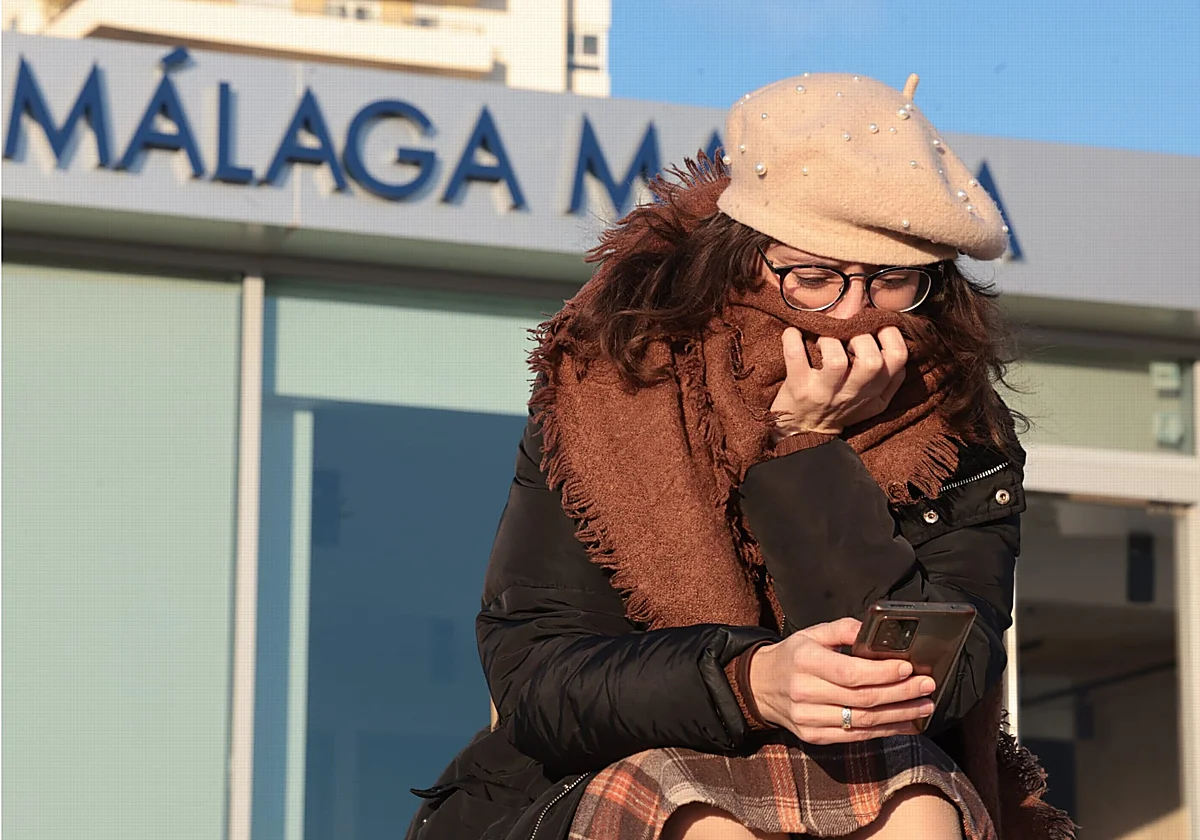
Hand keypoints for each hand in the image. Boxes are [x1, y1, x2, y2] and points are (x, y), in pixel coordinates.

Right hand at [747, 617, 935, 743]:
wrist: (759, 686)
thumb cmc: (792, 656)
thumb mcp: (811, 633)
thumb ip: (843, 629)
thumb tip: (875, 630)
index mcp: (805, 661)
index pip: (849, 672)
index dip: (881, 673)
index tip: (908, 668)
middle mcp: (805, 692)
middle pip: (861, 699)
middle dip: (900, 693)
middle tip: (927, 687)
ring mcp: (808, 719)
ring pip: (862, 722)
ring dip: (899, 715)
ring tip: (924, 706)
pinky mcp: (814, 736)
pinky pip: (855, 737)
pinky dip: (885, 732)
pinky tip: (905, 723)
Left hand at [769, 326, 907, 436]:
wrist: (803, 434)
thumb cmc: (839, 410)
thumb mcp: (873, 401)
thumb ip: (889, 377)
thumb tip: (895, 338)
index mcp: (875, 392)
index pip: (898, 358)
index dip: (890, 334)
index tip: (874, 327)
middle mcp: (852, 393)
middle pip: (872, 361)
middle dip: (862, 337)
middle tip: (847, 334)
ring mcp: (824, 392)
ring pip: (836, 361)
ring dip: (829, 340)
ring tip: (822, 338)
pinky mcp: (798, 388)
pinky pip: (795, 356)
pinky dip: (792, 339)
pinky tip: (793, 334)